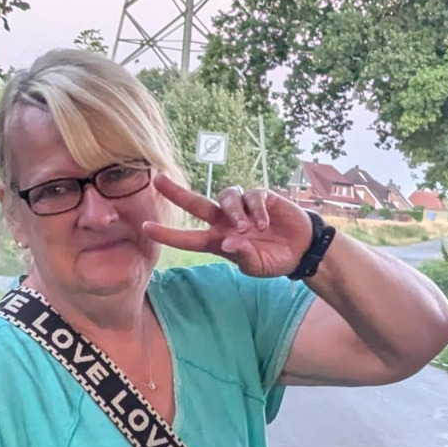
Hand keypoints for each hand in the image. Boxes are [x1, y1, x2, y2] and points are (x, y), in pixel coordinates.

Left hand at [143, 175, 314, 278]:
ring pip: (226, 197)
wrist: (301, 249)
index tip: (146, 229)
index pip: (189, 237)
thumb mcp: (257, 266)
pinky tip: (265, 222)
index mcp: (219, 241)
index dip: (168, 234)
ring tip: (247, 228)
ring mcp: (242, 207)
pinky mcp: (260, 196)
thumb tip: (228, 243)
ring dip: (234, 212)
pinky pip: (252, 196)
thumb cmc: (274, 259)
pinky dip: (256, 209)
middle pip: (197, 203)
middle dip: (177, 192)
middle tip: (157, 180)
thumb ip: (242, 256)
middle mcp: (225, 222)